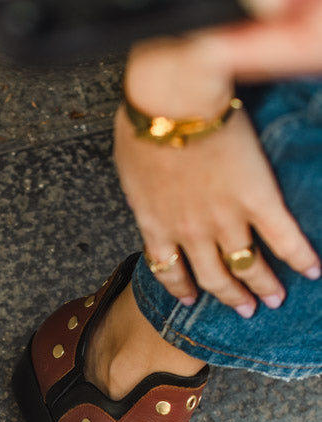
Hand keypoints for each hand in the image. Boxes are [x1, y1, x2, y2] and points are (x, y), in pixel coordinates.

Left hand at [115, 41, 320, 314]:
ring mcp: (225, 219)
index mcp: (156, 225)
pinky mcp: (257, 199)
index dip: (182, 288)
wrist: (173, 102)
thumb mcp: (129, 166)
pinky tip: (313, 270)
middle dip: (231, 297)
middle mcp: (191, 232)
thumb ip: (142, 189)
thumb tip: (144, 186)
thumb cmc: (145, 123)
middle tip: (245, 309)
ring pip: (247, 265)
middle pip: (214, 277)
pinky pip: (282, 237)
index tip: (192, 298)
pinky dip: (300, 256)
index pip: (168, 270)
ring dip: (264, 285)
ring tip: (275, 298)